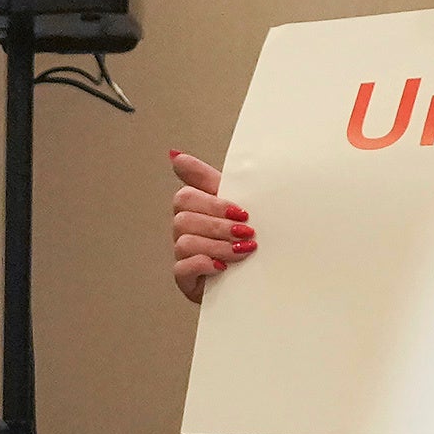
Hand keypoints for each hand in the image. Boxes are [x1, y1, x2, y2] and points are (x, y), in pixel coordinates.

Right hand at [168, 150, 252, 304]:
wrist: (258, 274)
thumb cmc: (245, 237)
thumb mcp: (235, 201)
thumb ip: (206, 178)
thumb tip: (175, 155)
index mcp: (196, 208)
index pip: (187, 195)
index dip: (213, 203)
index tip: (241, 211)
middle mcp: (185, 229)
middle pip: (184, 217)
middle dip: (219, 225)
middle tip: (246, 232)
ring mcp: (183, 254)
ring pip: (185, 241)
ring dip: (217, 245)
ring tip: (243, 251)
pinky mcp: (185, 278)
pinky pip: (182, 268)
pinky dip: (203, 264)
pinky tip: (222, 266)